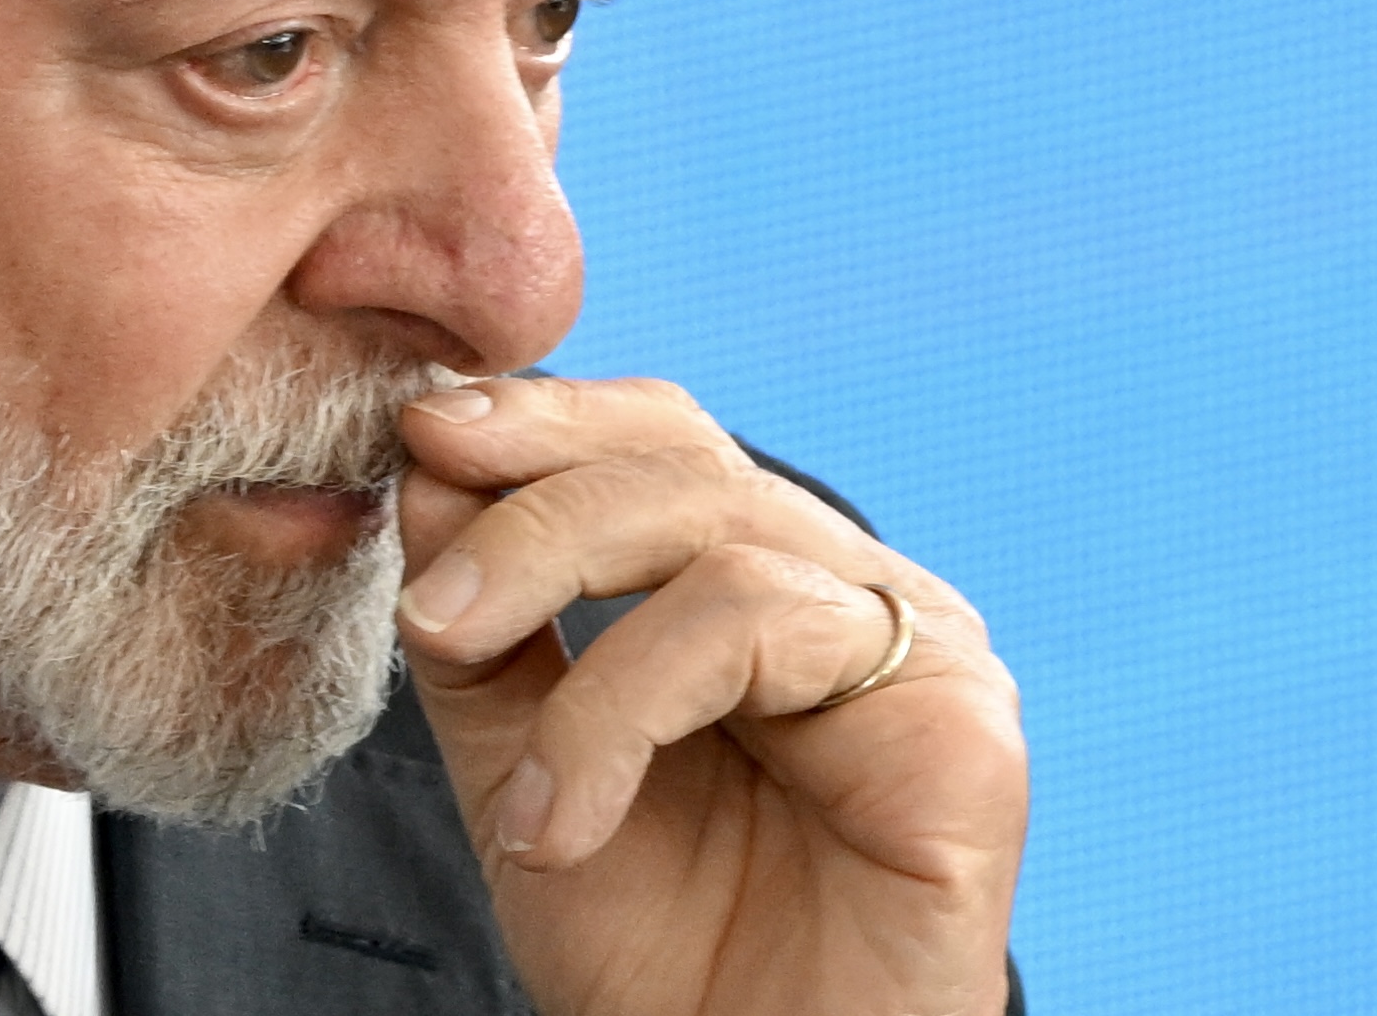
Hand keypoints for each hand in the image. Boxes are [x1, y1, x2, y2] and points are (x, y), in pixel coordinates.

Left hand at [396, 375, 1025, 1015]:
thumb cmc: (660, 956)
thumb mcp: (524, 767)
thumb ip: (485, 629)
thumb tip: (425, 461)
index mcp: (771, 582)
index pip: (663, 441)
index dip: (545, 419)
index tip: (418, 429)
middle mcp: (854, 595)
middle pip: (686, 465)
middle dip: (531, 508)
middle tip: (428, 604)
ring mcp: (919, 646)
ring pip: (717, 534)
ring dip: (568, 624)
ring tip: (497, 771)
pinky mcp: (957, 722)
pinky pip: (768, 626)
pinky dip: (625, 709)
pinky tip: (558, 821)